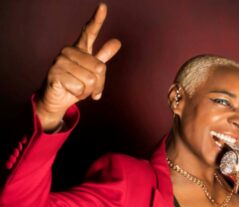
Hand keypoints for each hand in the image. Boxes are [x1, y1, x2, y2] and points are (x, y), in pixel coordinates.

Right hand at [35, 3, 120, 130]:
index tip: (103, 6)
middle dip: (98, 84)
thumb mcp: (92, 71)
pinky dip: (78, 94)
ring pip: (90, 80)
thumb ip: (103, 57)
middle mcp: (68, 51)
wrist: (58, 100)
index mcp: (80, 49)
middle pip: (99, 67)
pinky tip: (69, 91)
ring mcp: (60, 61)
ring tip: (77, 89)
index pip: (89, 32)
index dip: (97, 20)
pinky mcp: (54, 73)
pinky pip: (79, 87)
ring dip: (88, 91)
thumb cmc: (76, 84)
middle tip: (88, 88)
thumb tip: (117, 41)